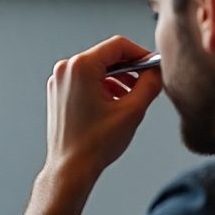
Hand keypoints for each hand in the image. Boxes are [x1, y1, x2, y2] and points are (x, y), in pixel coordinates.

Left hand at [43, 35, 161, 191]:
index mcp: (81, 67)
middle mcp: (66, 69)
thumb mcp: (133, 110)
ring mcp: (59, 81)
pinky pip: (85, 80)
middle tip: (147, 83)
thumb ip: (149, 84)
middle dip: (129, 68)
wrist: (71, 169)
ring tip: (131, 97)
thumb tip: (157, 71)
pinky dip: (103, 86)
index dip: (141, 53)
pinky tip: (115, 104)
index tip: (153, 66)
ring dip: (117, 78)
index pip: (118, 45)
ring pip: (96, 68)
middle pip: (106, 56)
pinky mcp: (58, 93)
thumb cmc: (95, 144)